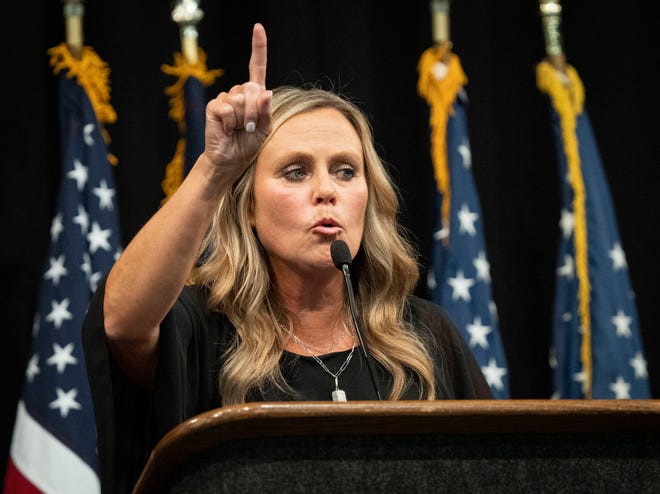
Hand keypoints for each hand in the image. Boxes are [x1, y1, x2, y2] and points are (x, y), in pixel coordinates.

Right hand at [202, 23, 271, 181]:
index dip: (258, 47)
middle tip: (248, 127)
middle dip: (255, 110)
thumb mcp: (264, 128)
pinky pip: (227, 107)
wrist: (231, 160)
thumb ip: (266, 110)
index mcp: (253, 95)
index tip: (258, 28)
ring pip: (240, 99)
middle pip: (252, 88)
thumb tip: (265, 91)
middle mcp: (238, 92)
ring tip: (237, 129)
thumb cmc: (248, 145)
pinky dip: (230, 121)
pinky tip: (227, 128)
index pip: (256, 67)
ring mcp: (225, 98)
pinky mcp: (214, 106)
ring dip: (243, 118)